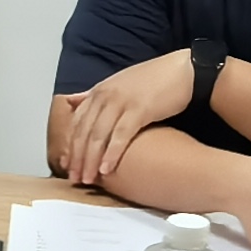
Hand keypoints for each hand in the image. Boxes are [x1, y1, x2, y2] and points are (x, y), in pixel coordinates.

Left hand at [55, 51, 198, 187]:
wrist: (183, 70)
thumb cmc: (154, 80)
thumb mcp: (120, 84)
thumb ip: (98, 96)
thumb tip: (75, 101)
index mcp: (99, 91)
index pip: (77, 122)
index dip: (70, 145)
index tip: (67, 165)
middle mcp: (105, 95)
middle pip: (84, 132)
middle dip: (78, 158)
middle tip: (75, 178)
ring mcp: (121, 102)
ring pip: (98, 135)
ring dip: (91, 160)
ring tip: (88, 179)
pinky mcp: (139, 109)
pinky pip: (120, 135)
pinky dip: (112, 153)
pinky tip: (107, 169)